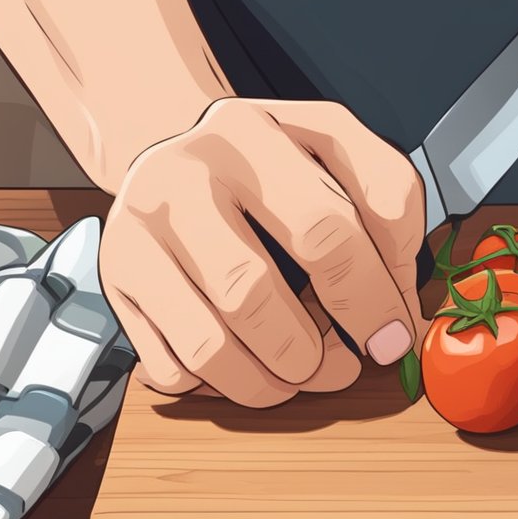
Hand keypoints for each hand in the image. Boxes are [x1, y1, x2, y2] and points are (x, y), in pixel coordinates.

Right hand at [100, 98, 425, 406]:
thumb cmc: (275, 165)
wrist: (176, 155)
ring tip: (304, 373)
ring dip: (272, 380)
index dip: (374, 295)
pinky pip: (174, 366)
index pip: (327, 229)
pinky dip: (223, 385)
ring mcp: (138, 231)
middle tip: (351, 363)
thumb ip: (390, 205)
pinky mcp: (117, 280)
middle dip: (316, 350)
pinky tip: (251, 366)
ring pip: (209, 342)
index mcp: (250, 134)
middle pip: (253, 293)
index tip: (396, 333)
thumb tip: (400, 305)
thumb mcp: (338, 150)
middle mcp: (182, 177)